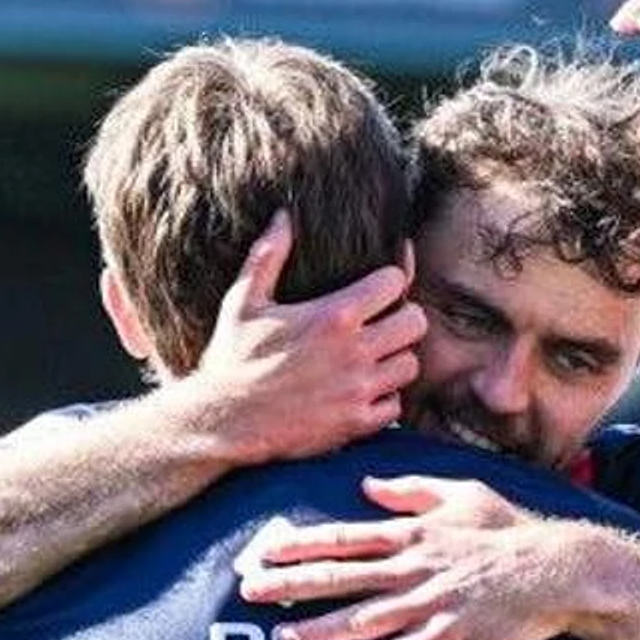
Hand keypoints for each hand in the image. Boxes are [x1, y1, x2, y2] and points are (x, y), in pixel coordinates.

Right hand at [167, 210, 426, 464]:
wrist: (223, 422)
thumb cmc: (231, 360)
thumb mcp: (243, 302)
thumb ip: (268, 256)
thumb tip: (283, 216)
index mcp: (333, 315)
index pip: (396, 283)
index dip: (391, 281)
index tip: (379, 287)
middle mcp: (353, 351)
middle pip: (416, 323)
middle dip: (404, 319)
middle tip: (385, 324)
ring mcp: (358, 389)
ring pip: (410, 365)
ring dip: (396, 360)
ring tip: (375, 358)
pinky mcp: (356, 423)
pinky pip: (396, 406)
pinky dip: (385, 400)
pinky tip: (363, 392)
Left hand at [236, 475, 585, 639]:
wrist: (560, 571)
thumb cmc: (513, 531)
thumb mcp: (464, 493)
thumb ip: (411, 490)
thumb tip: (368, 484)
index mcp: (414, 533)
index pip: (344, 537)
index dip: (299, 545)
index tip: (263, 551)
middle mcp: (414, 568)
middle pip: (341, 576)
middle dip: (291, 584)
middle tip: (249, 592)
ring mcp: (430, 605)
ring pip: (361, 619)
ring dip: (318, 629)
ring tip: (283, 637)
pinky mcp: (449, 638)